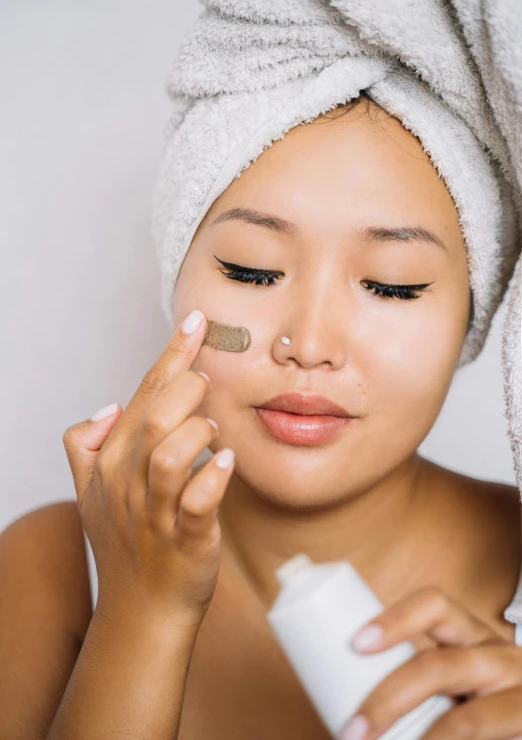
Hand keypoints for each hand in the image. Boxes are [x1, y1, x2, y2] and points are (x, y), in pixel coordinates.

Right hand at [62, 309, 234, 629]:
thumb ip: (85, 446)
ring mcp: (156, 513)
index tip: (197, 321)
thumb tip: (106, 406)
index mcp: (112, 462)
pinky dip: (212, 479)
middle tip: (208, 387)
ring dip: (197, 431)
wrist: (141, 612)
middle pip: (154, 417)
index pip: (142, 395)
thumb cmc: (125, 545)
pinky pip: (196, 504)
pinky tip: (225, 463)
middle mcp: (129, 483)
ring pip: (169, 455)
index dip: (171, 354)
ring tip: (214, 429)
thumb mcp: (89, 494)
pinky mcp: (187, 540)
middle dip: (187, 388)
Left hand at [340, 587, 521, 739]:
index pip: (434, 604)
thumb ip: (406, 680)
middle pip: (438, 665)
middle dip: (388, 700)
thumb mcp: (447, 683)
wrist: (519, 727)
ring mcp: (519, 692)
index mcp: (468, 634)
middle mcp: (497, 655)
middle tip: (352, 731)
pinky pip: (484, 737)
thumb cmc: (474, 704)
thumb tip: (336, 701)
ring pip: (466, 717)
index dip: (395, 619)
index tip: (355, 643)